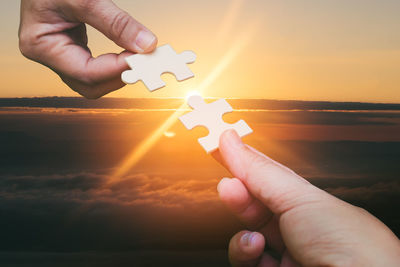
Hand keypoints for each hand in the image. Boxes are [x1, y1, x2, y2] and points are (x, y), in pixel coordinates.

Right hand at [19, 0, 156, 98]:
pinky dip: (115, 63)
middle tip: (146, 62)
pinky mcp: (72, 49)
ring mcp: (60, 54)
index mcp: (42, 45)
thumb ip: (116, 23)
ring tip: (141, 59)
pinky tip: (131, 55)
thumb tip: (146, 45)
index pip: (86, 72)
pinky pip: (96, 67)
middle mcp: (48, 55)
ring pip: (94, 80)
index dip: (117, 69)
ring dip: (119, 73)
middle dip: (119, 76)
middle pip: (90, 85)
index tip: (143, 58)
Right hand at [213, 130, 399, 266]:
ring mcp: (288, 256)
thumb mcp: (299, 198)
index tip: (223, 146)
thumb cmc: (351, 246)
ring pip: (248, 236)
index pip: (272, 179)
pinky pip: (247, 261)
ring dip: (240, 228)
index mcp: (313, 208)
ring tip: (247, 226)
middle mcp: (301, 232)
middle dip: (239, 192)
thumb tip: (230, 141)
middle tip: (225, 180)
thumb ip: (260, 172)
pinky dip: (244, 252)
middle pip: (257, 207)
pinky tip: (254, 245)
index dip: (246, 163)